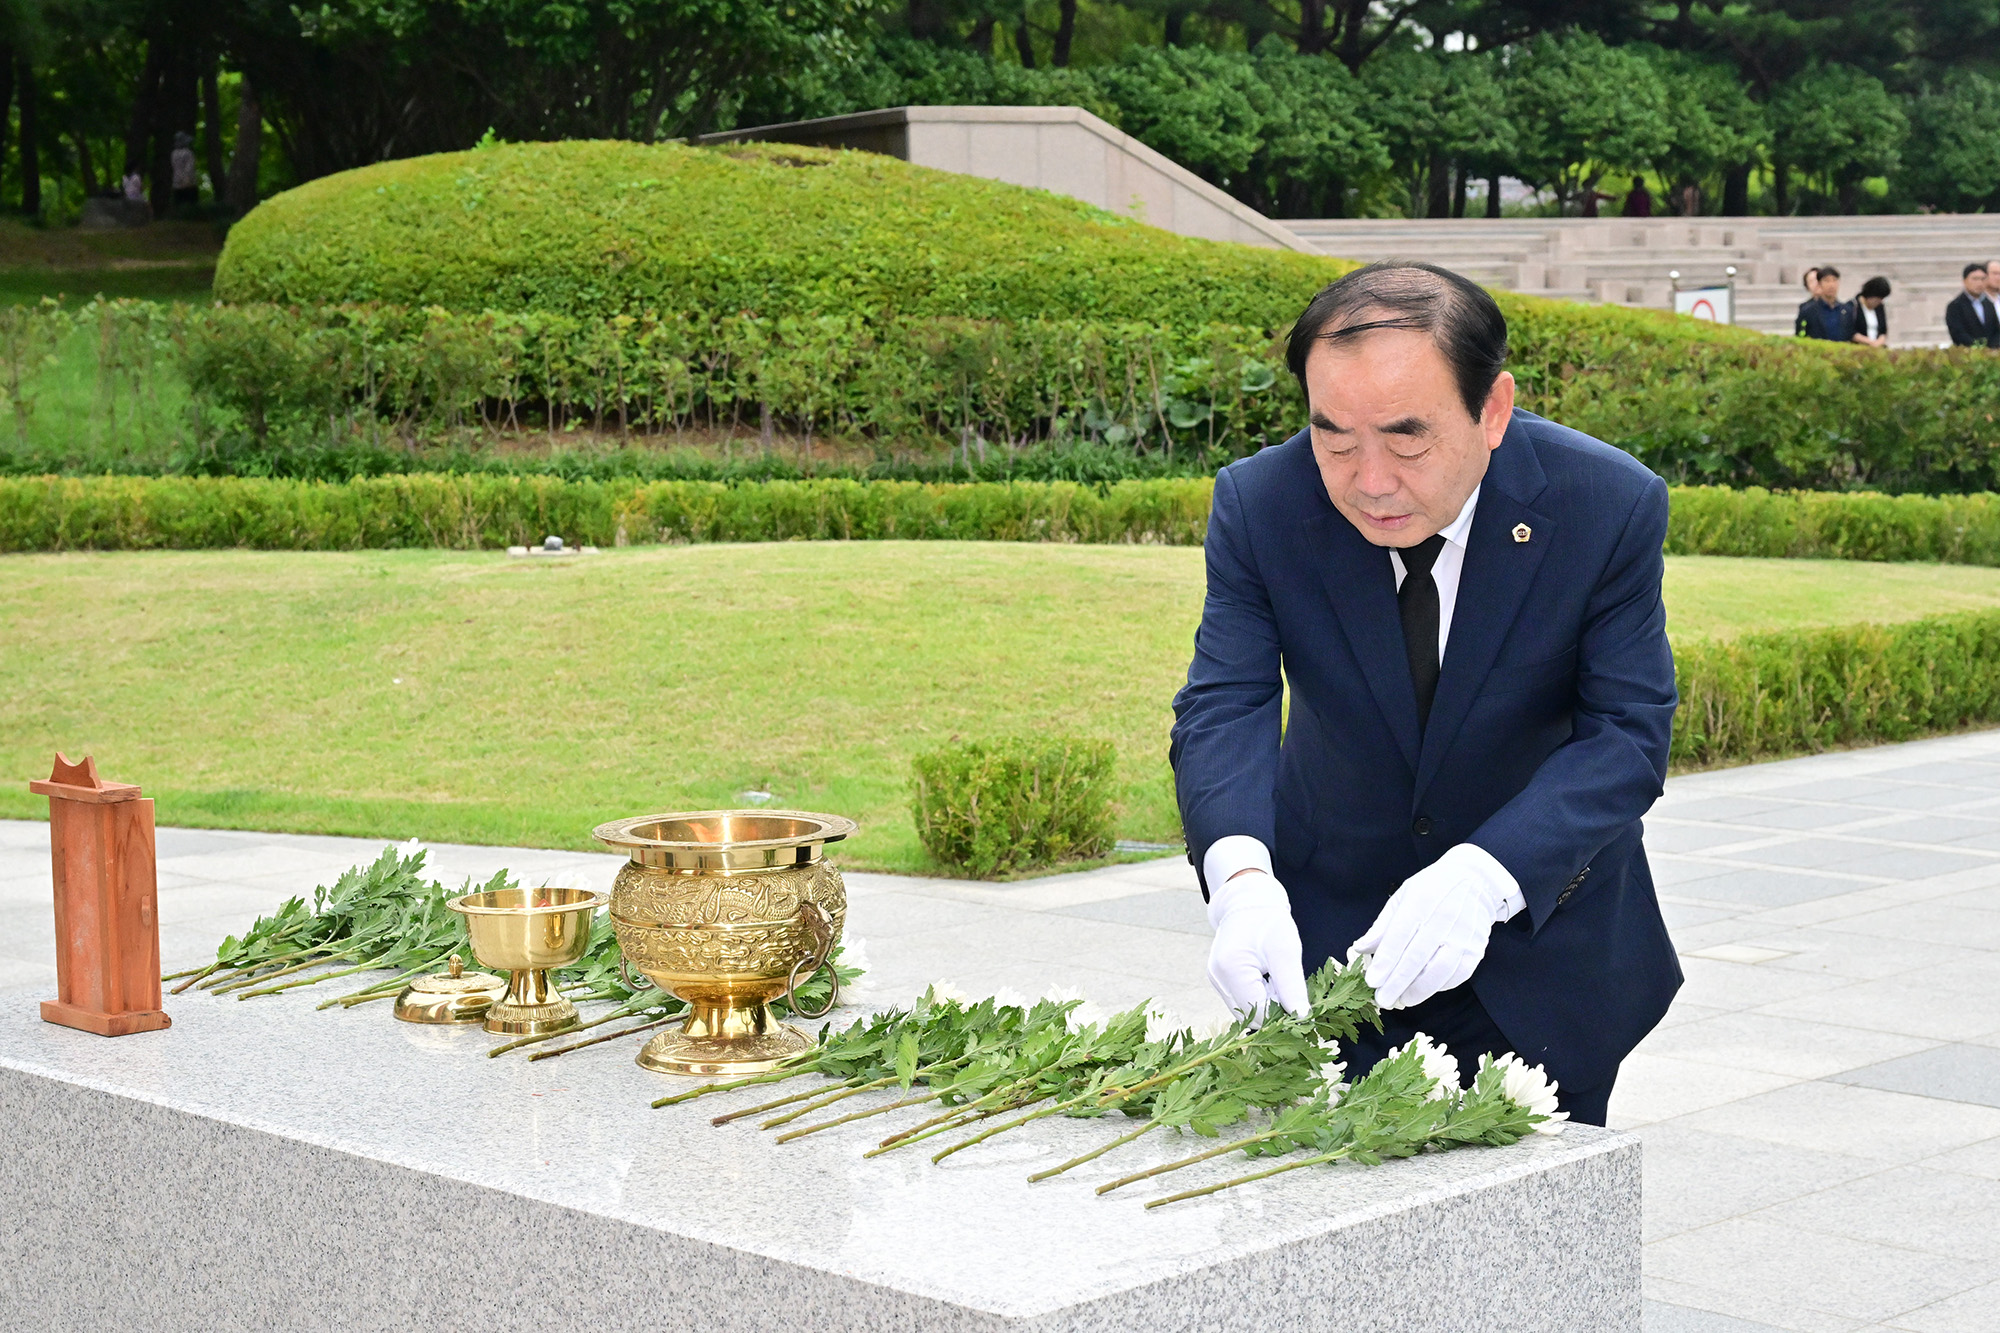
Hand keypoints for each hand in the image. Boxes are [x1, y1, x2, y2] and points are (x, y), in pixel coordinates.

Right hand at [1206, 870, 1307, 1021]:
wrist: (1249, 902)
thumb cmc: (1268, 921)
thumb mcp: (1286, 951)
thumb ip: (1292, 987)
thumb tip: (1302, 1017)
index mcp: (1231, 969)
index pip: (1259, 1013)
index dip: (1283, 1016)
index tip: (1303, 1009)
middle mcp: (1218, 978)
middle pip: (1251, 1015)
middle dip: (1275, 1011)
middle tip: (1292, 992)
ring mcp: (1216, 980)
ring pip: (1246, 1011)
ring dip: (1267, 1004)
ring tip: (1278, 981)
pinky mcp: (1220, 981)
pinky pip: (1242, 1001)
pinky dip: (1259, 997)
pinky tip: (1268, 981)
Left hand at [1349, 843, 1521, 1009]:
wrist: (1475, 880)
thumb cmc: (1431, 889)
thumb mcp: (1403, 897)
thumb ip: (1382, 926)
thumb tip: (1360, 948)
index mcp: (1420, 901)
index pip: (1399, 936)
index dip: (1385, 961)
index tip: (1372, 981)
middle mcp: (1443, 918)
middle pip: (1417, 958)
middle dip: (1397, 983)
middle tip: (1383, 1000)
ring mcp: (1463, 935)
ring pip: (1439, 971)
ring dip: (1419, 990)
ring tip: (1402, 999)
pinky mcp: (1476, 948)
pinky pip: (1458, 975)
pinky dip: (1440, 986)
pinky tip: (1425, 989)